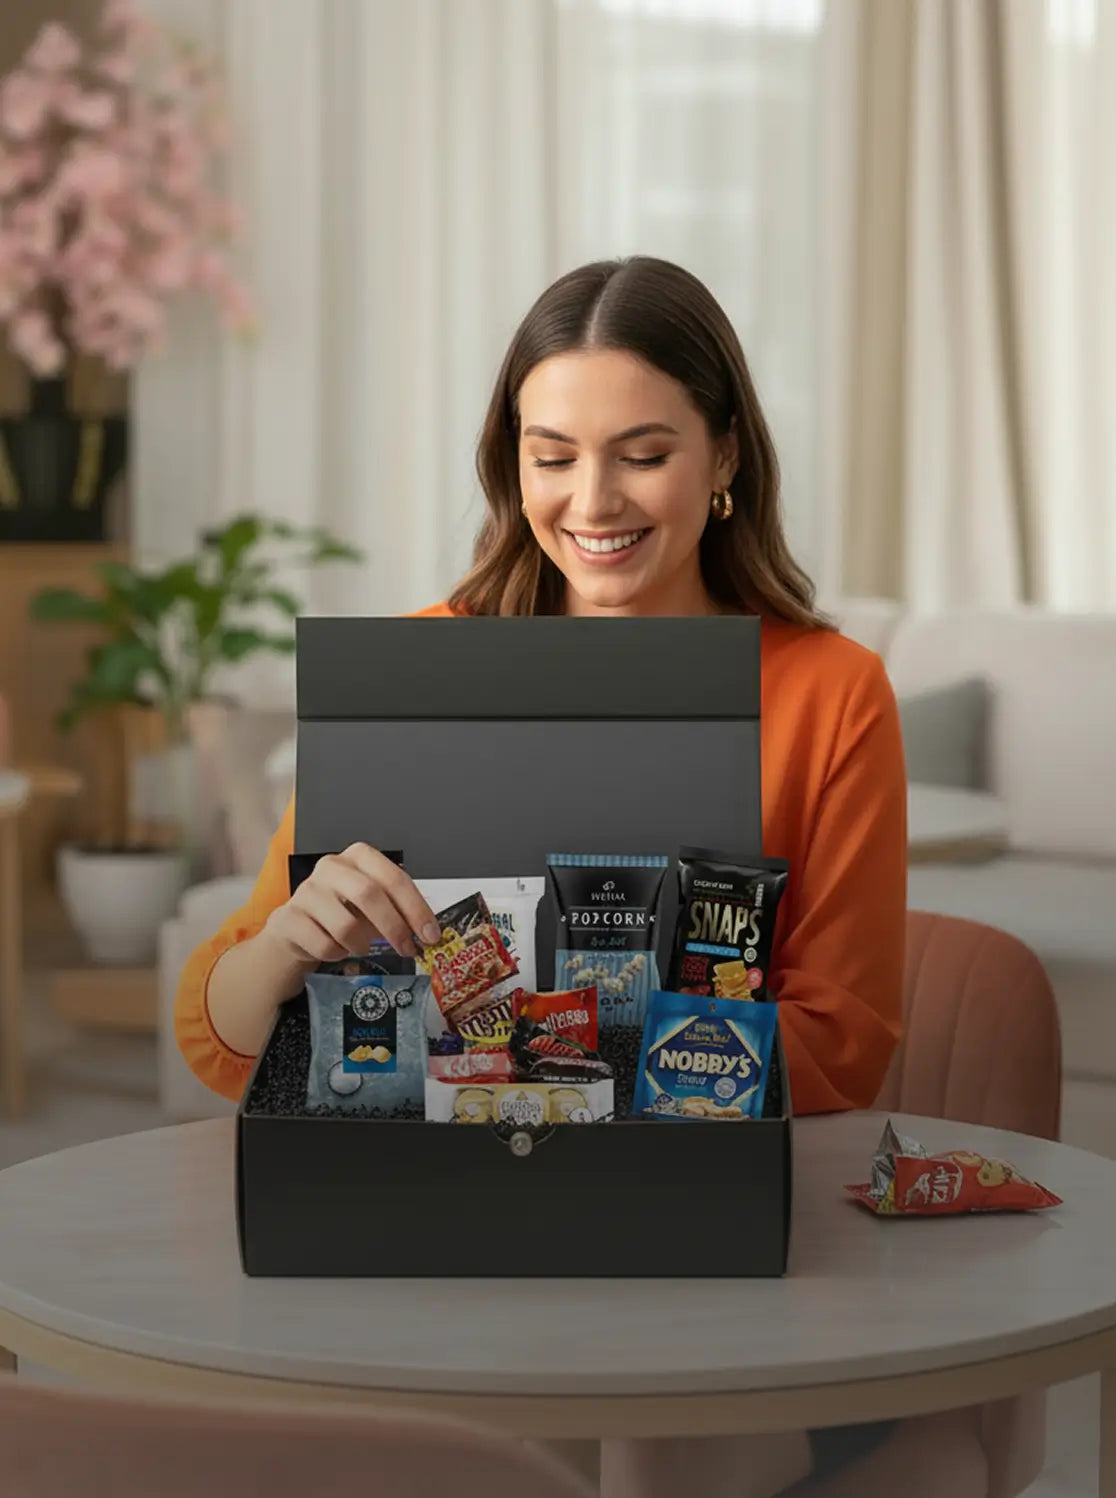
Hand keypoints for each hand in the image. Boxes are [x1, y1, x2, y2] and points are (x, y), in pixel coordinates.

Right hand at [261, 844, 440, 969]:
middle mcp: (331, 866)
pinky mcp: (289, 918)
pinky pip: (325, 946)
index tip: (430, 935)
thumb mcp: (373, 904)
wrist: (295, 928)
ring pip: (346, 926)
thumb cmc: (341, 912)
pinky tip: (335, 948)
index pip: (393, 878)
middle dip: (394, 927)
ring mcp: (306, 891)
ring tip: (360, 946)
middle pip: (369, 895)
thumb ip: (399, 911)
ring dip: (361, 945)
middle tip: (408, 949)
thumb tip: (428, 933)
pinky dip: (337, 954)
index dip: (415, 908)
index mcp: (358, 857)